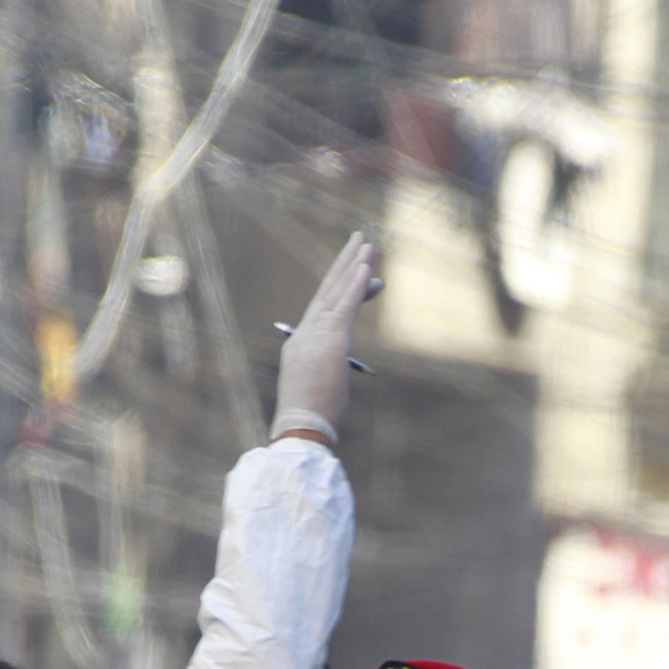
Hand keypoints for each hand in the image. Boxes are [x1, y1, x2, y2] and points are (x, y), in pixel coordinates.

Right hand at [271, 232, 380, 442]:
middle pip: (327, 290)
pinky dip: (356, 284)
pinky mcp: (331, 340)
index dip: (345, 287)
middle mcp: (306, 333)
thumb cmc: (313, 417)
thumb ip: (331, 368)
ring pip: (337, 291)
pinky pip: (345, 305)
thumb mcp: (324, 387)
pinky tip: (366, 266)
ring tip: (368, 243)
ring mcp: (316, 334)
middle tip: (362, 241)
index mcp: (301, 344)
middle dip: (345, 263)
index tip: (366, 273)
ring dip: (354, 265)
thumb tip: (338, 367)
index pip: (325, 308)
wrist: (301, 427)